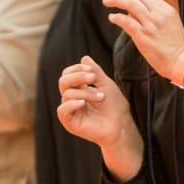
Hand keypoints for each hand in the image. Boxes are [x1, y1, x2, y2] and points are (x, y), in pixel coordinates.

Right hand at [58, 56, 142, 180]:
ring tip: (101, 97)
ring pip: (67, 94)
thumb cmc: (115, 106)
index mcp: (79, 89)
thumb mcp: (106, 84)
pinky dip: (71, 104)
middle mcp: (72, 99)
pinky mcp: (70, 123)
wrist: (121, 126)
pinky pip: (62, 110)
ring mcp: (71, 111)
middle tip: (93, 78)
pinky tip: (83, 103)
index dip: (77, 69)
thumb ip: (95, 72)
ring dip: (85, 92)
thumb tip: (84, 58)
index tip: (92, 71)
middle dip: (78, 77)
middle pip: (63, 81)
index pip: (68, 74)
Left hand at [104, 0, 183, 85]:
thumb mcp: (170, 23)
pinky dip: (117, 18)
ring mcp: (150, 24)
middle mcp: (159, 13)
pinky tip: (112, 17)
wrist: (182, 61)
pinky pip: (126, 22)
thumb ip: (154, 15)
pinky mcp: (143, 36)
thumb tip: (133, 11)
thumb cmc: (176, 46)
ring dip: (116, 1)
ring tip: (106, 1)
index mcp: (167, 9)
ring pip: (130, 4)